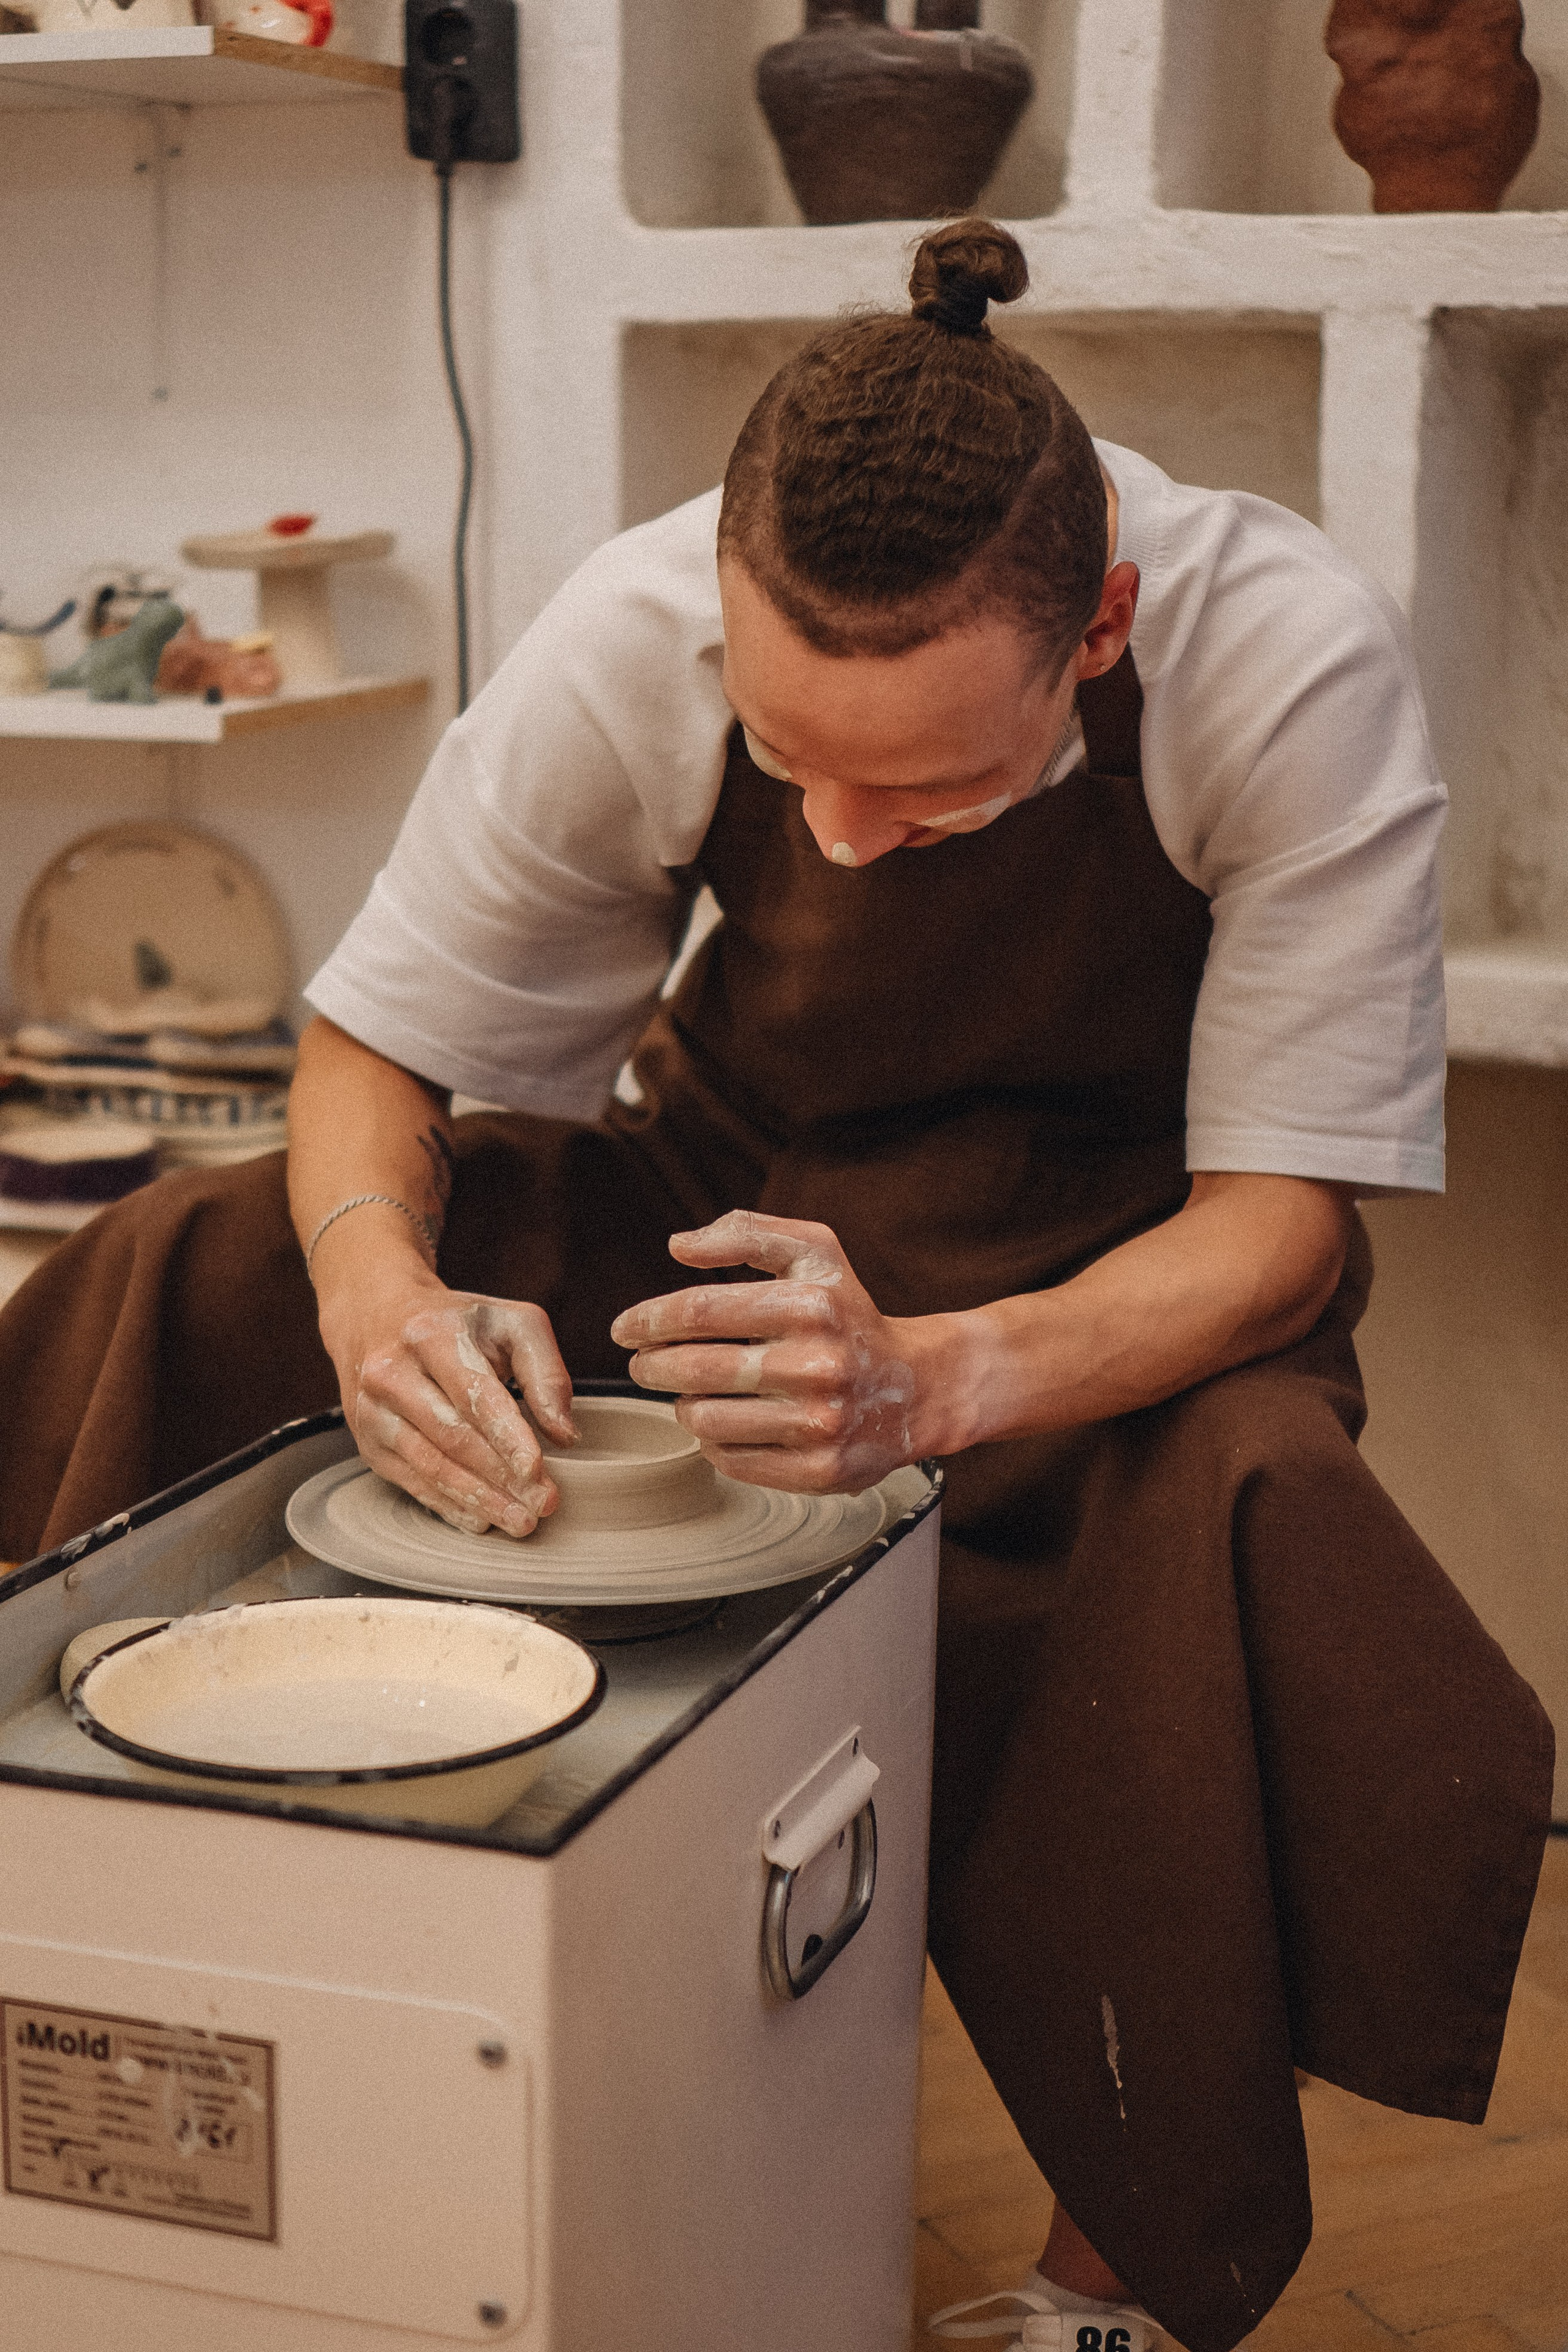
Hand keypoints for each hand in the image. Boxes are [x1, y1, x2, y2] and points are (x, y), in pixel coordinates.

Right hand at [321, 1271, 577, 1537]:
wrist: (376, 1316)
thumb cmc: (457, 1323)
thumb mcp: (511, 1323)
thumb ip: (546, 1372)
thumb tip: (564, 1435)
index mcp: (432, 1334)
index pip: (475, 1394)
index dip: (507, 1436)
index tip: (537, 1471)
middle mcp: (393, 1371)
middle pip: (452, 1436)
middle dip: (501, 1478)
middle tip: (542, 1506)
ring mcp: (373, 1410)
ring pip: (430, 1465)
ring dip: (478, 1500)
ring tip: (519, 1521)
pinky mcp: (369, 1441)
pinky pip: (412, 1481)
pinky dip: (449, 1505)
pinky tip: (481, 1520)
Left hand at [610, 1211, 936, 1493]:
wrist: (918, 1388)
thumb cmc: (850, 1314)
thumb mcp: (815, 1252)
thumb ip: (747, 1233)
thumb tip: (679, 1246)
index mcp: (812, 1304)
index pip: (701, 1310)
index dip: (650, 1319)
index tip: (624, 1329)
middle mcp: (819, 1364)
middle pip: (696, 1369)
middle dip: (651, 1366)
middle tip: (643, 1364)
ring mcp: (820, 1423)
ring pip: (706, 1420)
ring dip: (684, 1405)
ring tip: (692, 1393)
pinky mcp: (820, 1469)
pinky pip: (732, 1460)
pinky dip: (714, 1442)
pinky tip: (726, 1424)